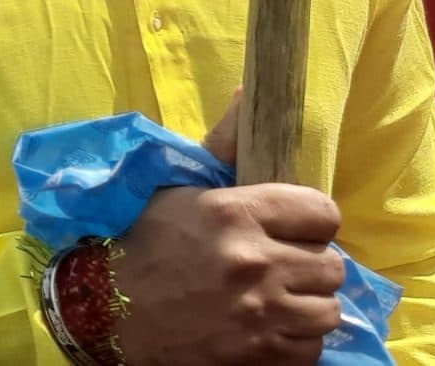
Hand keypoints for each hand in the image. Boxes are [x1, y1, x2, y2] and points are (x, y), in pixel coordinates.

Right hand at [110, 98, 346, 363]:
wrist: (104, 310)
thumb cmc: (143, 242)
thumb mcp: (177, 188)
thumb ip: (223, 146)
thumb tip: (248, 94)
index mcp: (235, 213)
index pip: (323, 213)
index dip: (309, 221)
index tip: (290, 229)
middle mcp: (254, 262)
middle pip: (331, 265)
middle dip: (306, 266)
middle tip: (276, 267)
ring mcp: (260, 313)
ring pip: (326, 309)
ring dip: (304, 306)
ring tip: (274, 300)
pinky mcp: (259, 354)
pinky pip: (311, 348)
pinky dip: (294, 341)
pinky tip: (266, 328)